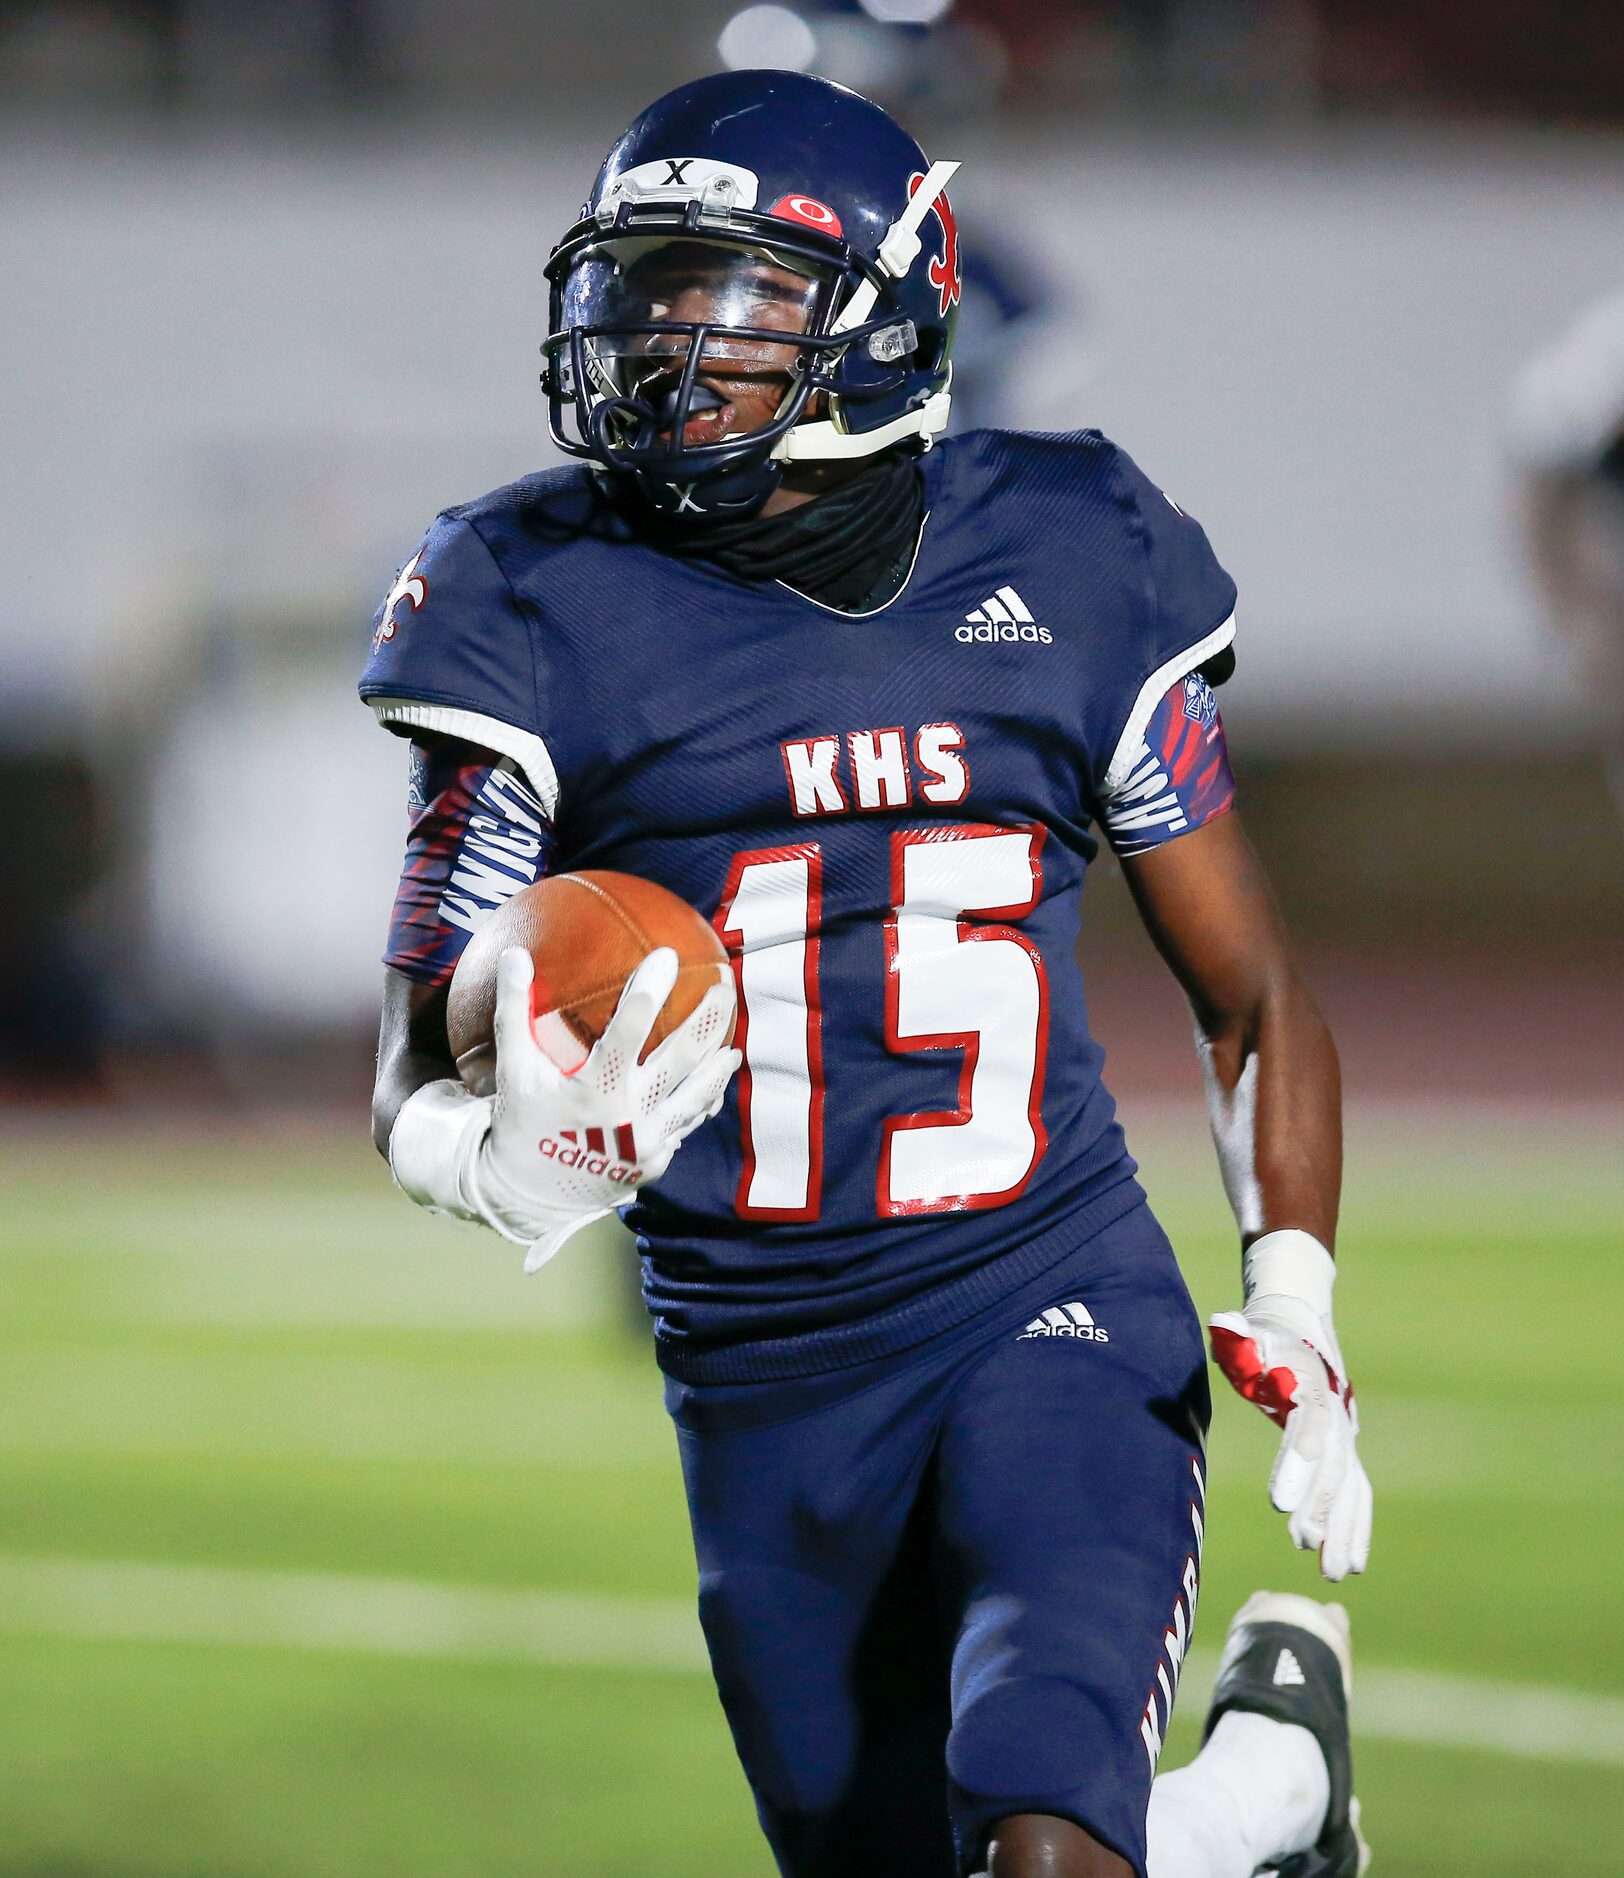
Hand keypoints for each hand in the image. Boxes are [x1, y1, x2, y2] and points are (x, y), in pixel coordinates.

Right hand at [470, 944, 739, 1270]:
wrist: (530, 1195)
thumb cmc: (521, 1122)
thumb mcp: (513, 1070)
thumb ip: (515, 1012)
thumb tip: (514, 954)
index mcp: (591, 1092)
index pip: (627, 1033)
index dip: (649, 992)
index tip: (667, 956)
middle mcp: (627, 1118)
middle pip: (680, 1061)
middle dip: (708, 1019)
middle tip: (725, 984)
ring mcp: (648, 1143)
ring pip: (696, 1096)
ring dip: (718, 1066)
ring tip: (735, 1043)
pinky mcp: (657, 1161)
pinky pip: (688, 1123)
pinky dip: (704, 1100)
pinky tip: (714, 1081)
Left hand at [1208, 1231, 1371, 1582]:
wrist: (1301, 1326)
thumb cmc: (1261, 1335)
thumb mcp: (1246, 1332)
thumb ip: (1238, 1337)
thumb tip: (1226, 1326)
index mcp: (1310, 1382)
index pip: (1309, 1425)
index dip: (1298, 1462)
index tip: (1280, 1502)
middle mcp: (1335, 1412)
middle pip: (1332, 1465)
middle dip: (1318, 1506)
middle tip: (1299, 1540)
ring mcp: (1345, 1434)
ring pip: (1350, 1487)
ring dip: (1343, 1529)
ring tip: (1332, 1570)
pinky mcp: (1345, 1452)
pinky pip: (1355, 1493)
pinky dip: (1355, 1528)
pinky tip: (1348, 1564)